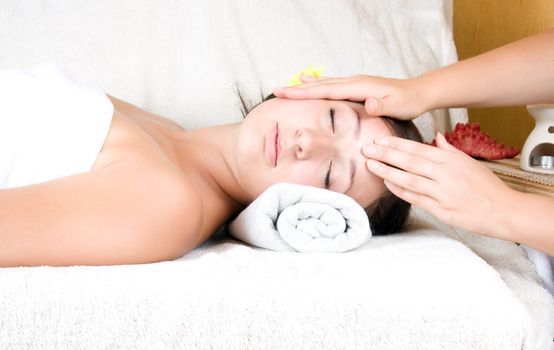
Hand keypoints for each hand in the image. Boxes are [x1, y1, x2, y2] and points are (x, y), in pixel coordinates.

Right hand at [273, 74, 427, 119]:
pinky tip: (310, 82)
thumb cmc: (408, 102)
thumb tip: (369, 103)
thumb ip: (382, 105)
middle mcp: (353, 82)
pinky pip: (331, 85)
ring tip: (286, 88)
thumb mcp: (397, 106)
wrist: (419, 92)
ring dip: (304, 86)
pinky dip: (317, 84)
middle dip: (296, 89)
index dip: (303, 93)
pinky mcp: (356, 87)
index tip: (284, 94)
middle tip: (276, 91)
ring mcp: (354, 83)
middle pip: (319, 85)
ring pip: (323, 83)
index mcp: (358, 87)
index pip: (324, 90)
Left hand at [362, 132, 516, 237]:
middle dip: (386, 154)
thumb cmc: (486, 186)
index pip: (418, 149)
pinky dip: (400, 190)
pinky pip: (415, 198)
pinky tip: (387, 183)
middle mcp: (445, 175)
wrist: (502, 211)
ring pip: (409, 180)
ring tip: (371, 165)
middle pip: (410, 162)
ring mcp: (442, 193)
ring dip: (388, 171)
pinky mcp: (440, 210)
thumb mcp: (469, 162)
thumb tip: (436, 137)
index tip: (380, 139)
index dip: (397, 144)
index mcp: (451, 161)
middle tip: (367, 148)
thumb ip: (449, 150)